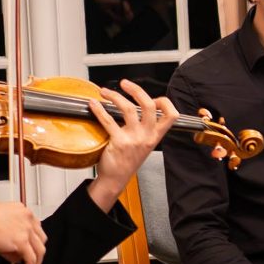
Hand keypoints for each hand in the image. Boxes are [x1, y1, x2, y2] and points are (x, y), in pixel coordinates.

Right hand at [0, 199, 45, 263]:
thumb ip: (10, 237)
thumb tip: (15, 254)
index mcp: (20, 210)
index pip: (35, 227)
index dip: (34, 241)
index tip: (32, 249)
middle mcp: (26, 218)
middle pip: (40, 238)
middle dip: (37, 252)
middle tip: (32, 262)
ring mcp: (26, 229)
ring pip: (39, 250)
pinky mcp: (21, 241)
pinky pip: (31, 259)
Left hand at [86, 79, 179, 209]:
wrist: (116, 179)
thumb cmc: (128, 160)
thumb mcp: (144, 144)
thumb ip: (145, 127)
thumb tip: (138, 106)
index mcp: (155, 136)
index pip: (171, 115)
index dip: (164, 102)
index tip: (153, 98)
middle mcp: (147, 136)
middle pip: (148, 106)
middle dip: (136, 90)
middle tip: (125, 84)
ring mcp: (133, 139)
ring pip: (128, 109)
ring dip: (115, 96)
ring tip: (105, 92)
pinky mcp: (118, 142)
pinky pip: (108, 120)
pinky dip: (99, 109)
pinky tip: (93, 104)